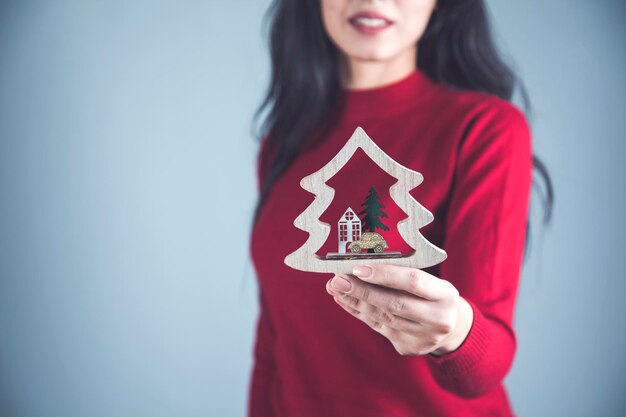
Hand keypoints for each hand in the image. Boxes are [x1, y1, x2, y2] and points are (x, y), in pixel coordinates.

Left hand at [325, 264, 473, 356]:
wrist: (451, 327)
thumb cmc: (433, 294)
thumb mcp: (430, 281)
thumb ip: (403, 273)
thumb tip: (361, 262)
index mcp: (445, 295)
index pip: (413, 281)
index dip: (385, 275)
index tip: (359, 268)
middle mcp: (438, 319)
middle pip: (394, 303)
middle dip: (361, 291)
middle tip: (337, 280)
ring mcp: (424, 337)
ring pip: (382, 317)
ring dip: (354, 302)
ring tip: (335, 288)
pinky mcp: (410, 348)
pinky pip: (378, 327)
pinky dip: (359, 313)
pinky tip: (344, 301)